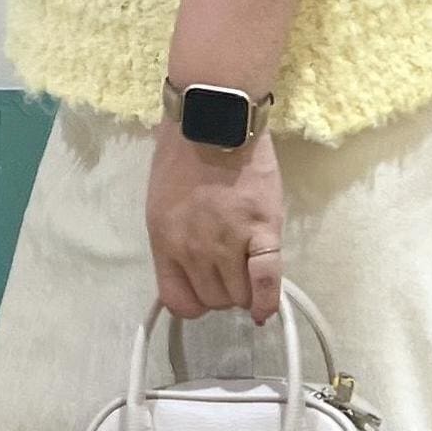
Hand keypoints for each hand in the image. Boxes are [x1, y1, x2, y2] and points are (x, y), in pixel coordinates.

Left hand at [146, 116, 284, 326]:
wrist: (215, 121)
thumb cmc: (184, 154)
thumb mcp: (162, 204)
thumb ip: (174, 241)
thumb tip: (189, 270)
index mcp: (165, 241)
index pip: (178, 300)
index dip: (195, 303)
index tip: (205, 292)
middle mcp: (194, 250)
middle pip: (213, 300)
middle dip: (223, 293)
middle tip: (231, 271)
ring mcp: (230, 242)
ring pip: (240, 296)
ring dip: (245, 291)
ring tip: (248, 271)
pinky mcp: (264, 231)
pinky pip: (267, 281)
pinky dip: (269, 300)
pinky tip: (267, 309)